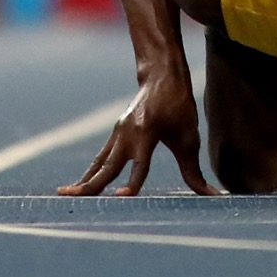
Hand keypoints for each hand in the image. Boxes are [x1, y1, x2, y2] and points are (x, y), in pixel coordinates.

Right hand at [58, 76, 220, 196]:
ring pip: (99, 162)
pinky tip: (79, 187)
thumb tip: (212, 195)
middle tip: (73, 199)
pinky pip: (100, 158)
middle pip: (109, 165)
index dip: (133, 182)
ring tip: (63, 195)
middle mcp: (128, 134)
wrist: (161, 77)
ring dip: (83, 180)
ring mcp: (117, 133)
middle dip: (92, 184)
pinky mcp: (114, 135)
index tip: (121, 196)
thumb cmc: (179, 108)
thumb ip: (193, 171)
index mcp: (148, 132)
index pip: (139, 165)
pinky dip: (90, 172)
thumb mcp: (189, 138)